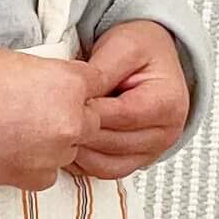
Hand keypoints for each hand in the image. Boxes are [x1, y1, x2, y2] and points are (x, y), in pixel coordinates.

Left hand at [69, 21, 187, 178]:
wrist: (153, 60)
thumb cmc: (143, 50)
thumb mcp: (124, 47)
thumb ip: (102, 72)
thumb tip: (79, 96)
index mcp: (168, 103)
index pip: (121, 115)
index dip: (88, 110)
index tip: (61, 102)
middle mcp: (165, 133)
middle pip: (112, 143)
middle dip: (78, 130)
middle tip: (50, 118)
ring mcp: (152, 151)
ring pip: (106, 164)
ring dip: (77, 150)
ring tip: (54, 132)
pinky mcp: (137, 161)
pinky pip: (106, 171)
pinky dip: (83, 163)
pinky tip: (66, 145)